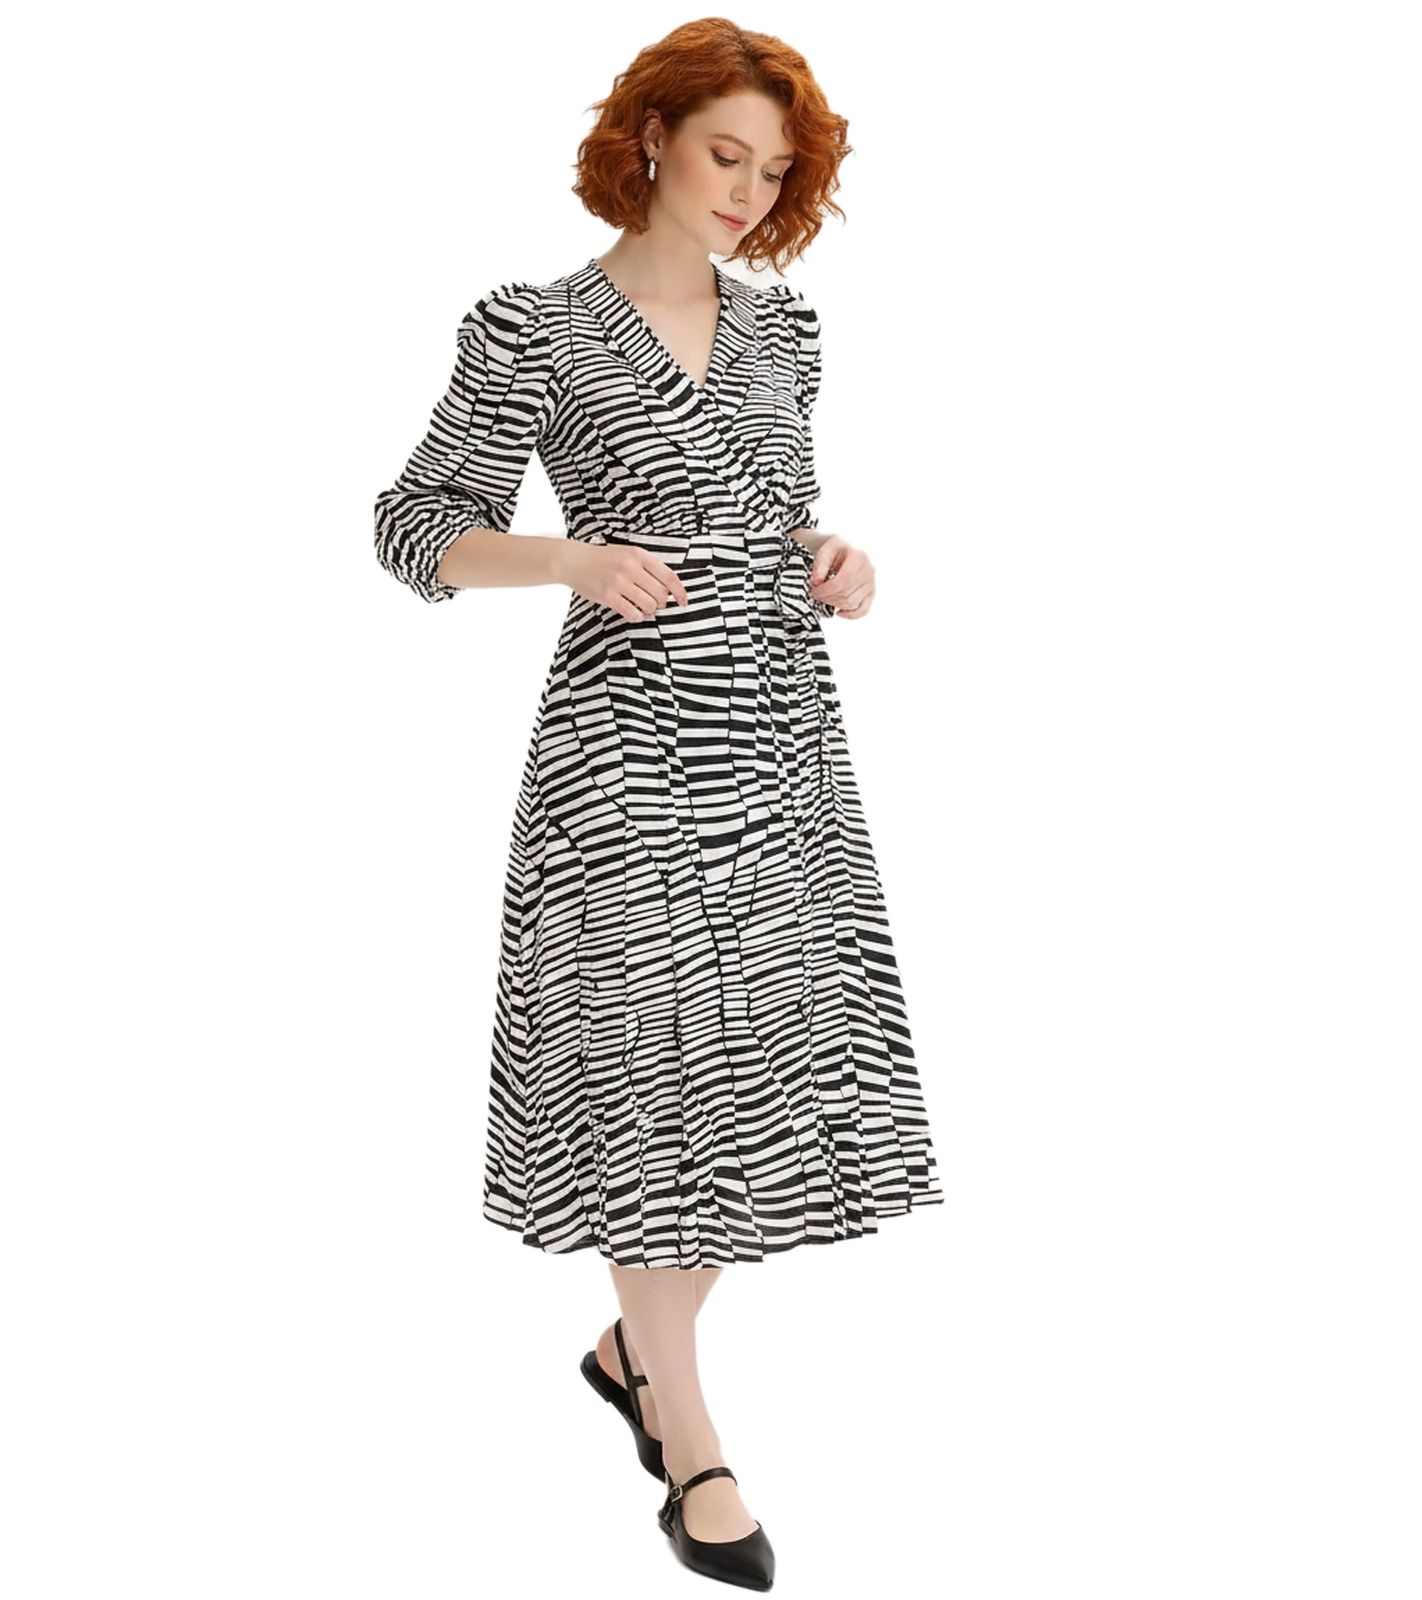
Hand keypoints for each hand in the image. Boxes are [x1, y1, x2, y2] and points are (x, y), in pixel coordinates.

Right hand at [558, 540, 689, 621]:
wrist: (574, 560)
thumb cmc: (604, 559)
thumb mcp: (628, 553)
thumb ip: (647, 567)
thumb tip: (669, 590)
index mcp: (639, 555)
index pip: (668, 576)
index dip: (680, 591)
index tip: (684, 601)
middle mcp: (630, 567)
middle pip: (660, 594)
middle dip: (662, 603)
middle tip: (656, 603)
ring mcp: (618, 582)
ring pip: (649, 605)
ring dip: (649, 610)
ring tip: (643, 607)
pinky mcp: (607, 595)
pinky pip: (632, 613)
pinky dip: (637, 617)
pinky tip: (633, 612)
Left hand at [808, 537, 874, 618]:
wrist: (842, 552)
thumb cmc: (835, 551)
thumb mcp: (824, 551)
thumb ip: (819, 565)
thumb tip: (816, 581)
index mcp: (859, 557)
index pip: (844, 580)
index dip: (827, 590)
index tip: (815, 591)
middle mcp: (868, 570)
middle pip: (847, 593)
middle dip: (828, 598)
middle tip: (817, 595)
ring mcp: (871, 583)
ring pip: (853, 603)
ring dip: (835, 605)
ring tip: (825, 598)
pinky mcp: (871, 593)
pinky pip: (864, 609)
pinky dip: (851, 614)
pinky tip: (839, 612)